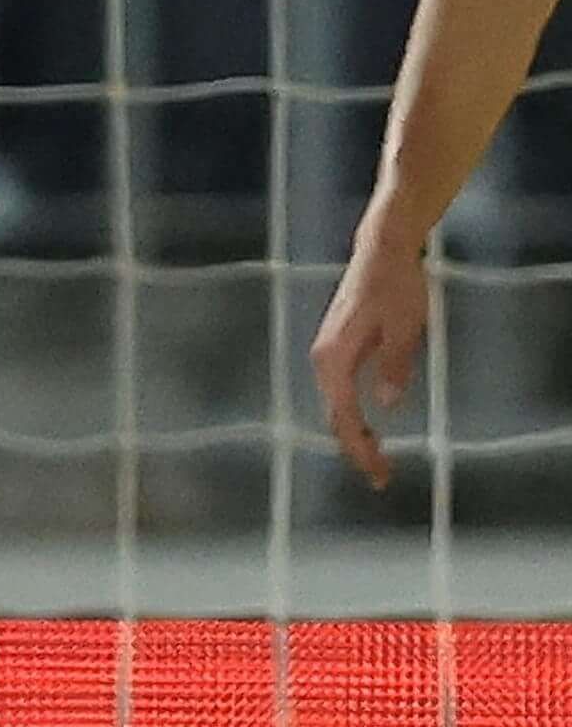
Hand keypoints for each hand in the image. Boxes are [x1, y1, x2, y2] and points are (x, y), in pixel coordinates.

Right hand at [313, 220, 432, 492]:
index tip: (380, 475)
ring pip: (336, 405)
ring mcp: (327, 353)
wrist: (382, 250)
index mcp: (335, 358)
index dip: (361, 449)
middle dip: (356, 448)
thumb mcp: (405, 328)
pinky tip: (368, 423)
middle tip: (381, 476)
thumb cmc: (396, 287)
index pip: (345, 417)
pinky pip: (339, 391)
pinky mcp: (336, 347)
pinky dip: (352, 414)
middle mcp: (323, 359)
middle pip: (335, 416)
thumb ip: (394, 366)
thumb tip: (387, 406)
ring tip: (377, 455)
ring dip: (354, 432)